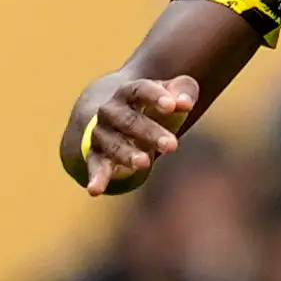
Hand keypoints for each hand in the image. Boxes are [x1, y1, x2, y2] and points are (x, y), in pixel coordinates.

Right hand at [67, 74, 197, 193]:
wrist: (118, 116)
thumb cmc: (154, 105)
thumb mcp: (171, 95)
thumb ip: (183, 92)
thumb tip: (185, 103)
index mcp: (129, 92)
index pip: (140, 90)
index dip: (155, 96)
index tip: (171, 106)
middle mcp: (111, 111)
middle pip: (128, 120)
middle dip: (150, 132)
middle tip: (172, 145)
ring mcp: (102, 133)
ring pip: (113, 144)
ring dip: (127, 154)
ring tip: (145, 163)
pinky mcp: (97, 155)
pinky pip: (95, 166)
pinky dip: (96, 178)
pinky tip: (94, 190)